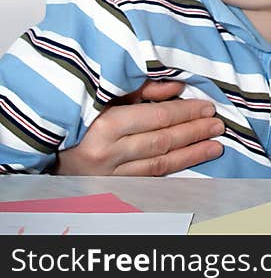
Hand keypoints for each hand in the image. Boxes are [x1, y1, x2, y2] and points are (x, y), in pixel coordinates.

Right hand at [54, 81, 223, 175]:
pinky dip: (173, 170)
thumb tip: (177, 88)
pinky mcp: (110, 189)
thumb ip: (141, 90)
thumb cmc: (78, 115)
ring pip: (159, 164)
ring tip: (215, 145)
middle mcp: (106, 154)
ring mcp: (108, 175)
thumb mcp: (104, 95)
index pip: (156, 118)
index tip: (208, 106)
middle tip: (218, 124)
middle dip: (194, 132)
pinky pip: (149, 179)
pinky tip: (192, 162)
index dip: (186, 112)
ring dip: (191, 154)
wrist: (45, 148)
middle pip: (161, 142)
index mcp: (103, 126)